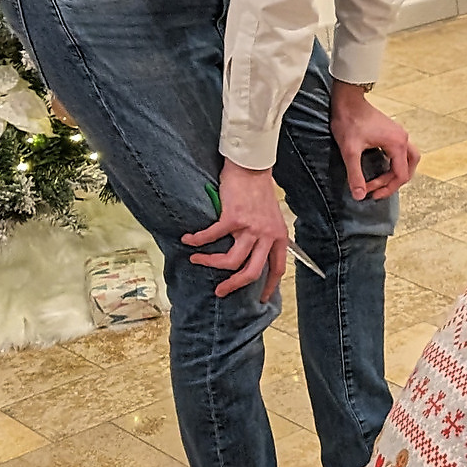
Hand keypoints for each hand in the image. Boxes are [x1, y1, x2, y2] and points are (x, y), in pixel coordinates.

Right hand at [182, 161, 287, 300]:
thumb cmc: (259, 191)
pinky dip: (198, 241)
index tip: (261, 299)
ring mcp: (251, 228)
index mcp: (279, 236)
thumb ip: (265, 236)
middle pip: (252, 272)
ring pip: (230, 260)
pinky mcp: (234, 218)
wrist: (251, 167)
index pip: (277, 269)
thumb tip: (253, 254)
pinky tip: (188, 240)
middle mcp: (267, 235)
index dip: (269, 286)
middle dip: (234, 285)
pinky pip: (212, 237)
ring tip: (197, 261)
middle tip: (220, 292)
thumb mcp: (271, 217)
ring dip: (210, 263)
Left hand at [331, 83, 414, 200]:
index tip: (370, 194)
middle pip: (409, 168)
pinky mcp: (393, 131)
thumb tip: (359, 195)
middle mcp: (402, 139)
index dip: (387, 188)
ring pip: (409, 159)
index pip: (401, 175)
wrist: (348, 100)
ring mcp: (399, 134)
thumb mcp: (350, 151)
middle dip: (394, 182)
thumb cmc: (349, 121)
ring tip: (383, 182)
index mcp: (397, 144)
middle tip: (377, 191)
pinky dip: (395, 163)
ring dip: (398, 172)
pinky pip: (402, 152)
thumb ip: (355, 174)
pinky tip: (381, 167)